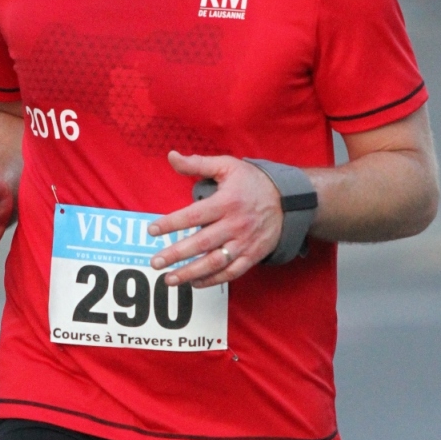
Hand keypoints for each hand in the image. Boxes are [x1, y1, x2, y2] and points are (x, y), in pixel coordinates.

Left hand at [147, 151, 283, 287]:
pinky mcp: (252, 256)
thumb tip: (172, 156)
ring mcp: (244, 243)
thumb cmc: (253, 182)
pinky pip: (231, 273)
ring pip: (215, 263)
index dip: (171, 224)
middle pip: (202, 243)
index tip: (152, 230)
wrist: (288, 200)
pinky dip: (212, 280)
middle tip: (155, 263)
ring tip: (169, 279)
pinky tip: (194, 283)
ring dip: (190, 273)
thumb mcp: (228, 166)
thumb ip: (198, 164)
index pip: (194, 215)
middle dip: (176, 254)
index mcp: (227, 202)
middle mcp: (235, 225)